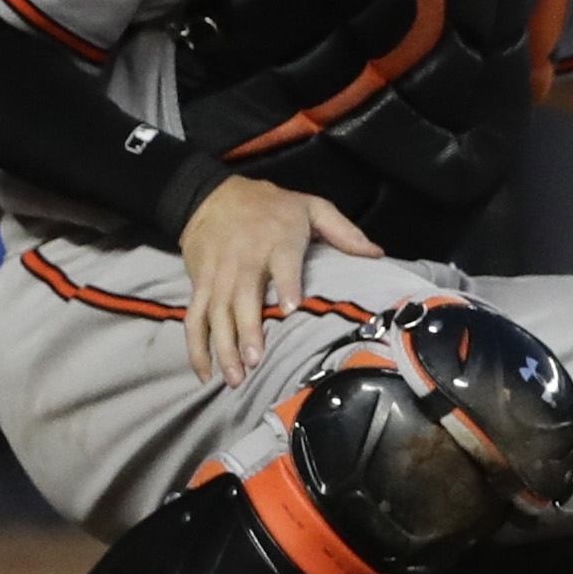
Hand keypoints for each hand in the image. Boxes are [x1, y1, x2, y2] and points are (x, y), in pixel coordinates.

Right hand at [176, 176, 382, 387]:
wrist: (213, 196)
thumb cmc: (271, 206)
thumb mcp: (311, 207)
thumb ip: (344, 232)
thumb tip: (377, 254)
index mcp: (277, 242)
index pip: (282, 265)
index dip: (286, 285)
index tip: (290, 308)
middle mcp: (246, 262)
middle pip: (243, 298)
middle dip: (247, 330)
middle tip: (256, 360)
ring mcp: (219, 276)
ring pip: (217, 314)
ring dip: (223, 347)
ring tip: (234, 377)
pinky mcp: (200, 285)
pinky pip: (194, 318)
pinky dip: (196, 346)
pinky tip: (205, 372)